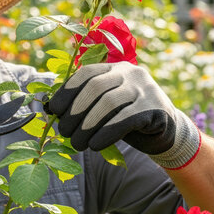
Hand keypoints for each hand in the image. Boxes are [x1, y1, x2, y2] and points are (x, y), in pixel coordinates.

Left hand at [48, 62, 199, 168]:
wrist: (166, 132)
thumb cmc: (127, 119)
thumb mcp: (104, 107)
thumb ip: (82, 104)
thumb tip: (46, 109)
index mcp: (115, 68)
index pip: (86, 73)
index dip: (66, 91)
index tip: (53, 111)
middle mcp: (131, 73)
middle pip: (95, 87)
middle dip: (75, 111)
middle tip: (64, 131)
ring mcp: (145, 89)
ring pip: (109, 103)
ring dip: (88, 125)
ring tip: (77, 143)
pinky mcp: (156, 109)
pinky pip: (126, 119)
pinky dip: (106, 133)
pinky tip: (95, 145)